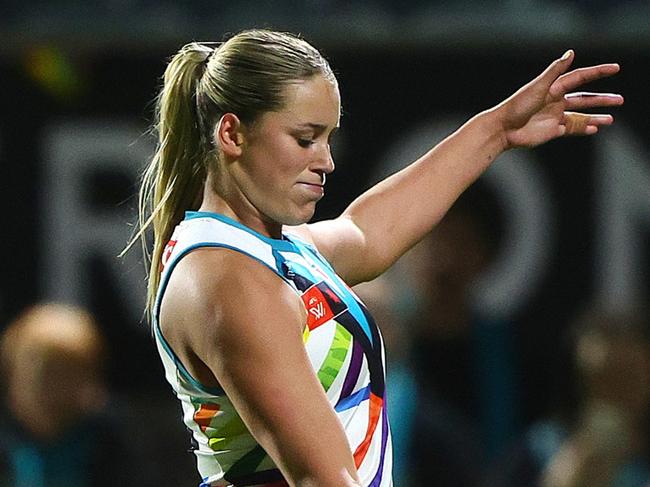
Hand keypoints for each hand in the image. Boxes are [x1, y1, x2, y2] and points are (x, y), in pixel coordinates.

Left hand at [494, 50, 623, 148]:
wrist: (503, 129)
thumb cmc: (517, 106)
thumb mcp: (538, 86)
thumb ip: (555, 71)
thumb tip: (571, 53)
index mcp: (554, 88)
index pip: (580, 77)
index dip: (598, 72)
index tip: (615, 68)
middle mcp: (556, 102)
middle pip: (584, 99)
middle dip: (602, 100)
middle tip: (620, 100)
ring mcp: (555, 117)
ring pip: (580, 116)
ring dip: (596, 117)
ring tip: (611, 119)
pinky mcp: (552, 131)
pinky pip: (571, 129)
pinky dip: (583, 129)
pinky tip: (594, 129)